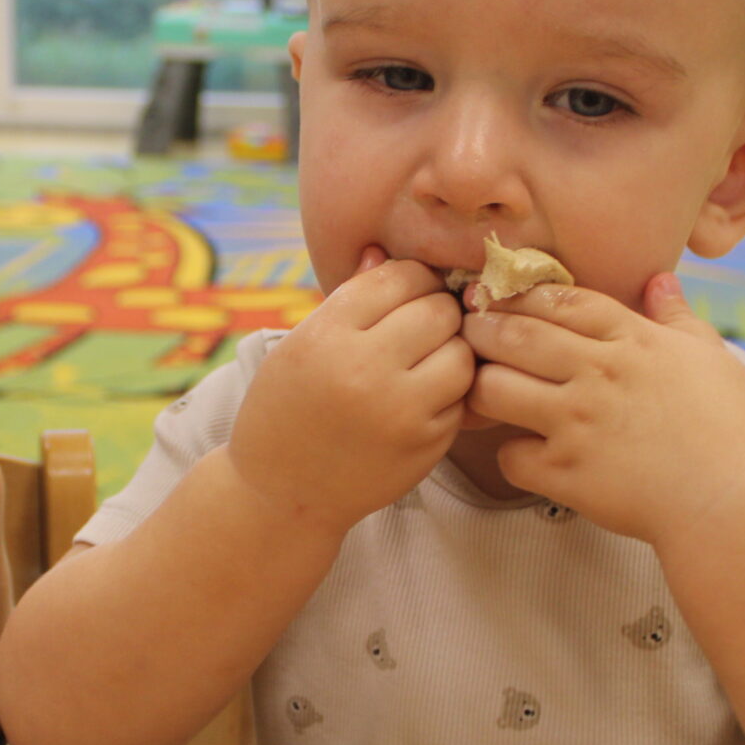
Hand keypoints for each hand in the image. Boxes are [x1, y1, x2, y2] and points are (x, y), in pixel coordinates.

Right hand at [226, 248, 473, 534]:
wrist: (282, 493)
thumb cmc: (288, 408)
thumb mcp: (300, 346)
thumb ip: (348, 299)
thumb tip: (384, 251)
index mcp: (326, 335)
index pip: (399, 277)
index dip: (411, 279)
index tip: (406, 295)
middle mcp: (363, 370)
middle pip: (438, 311)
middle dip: (436, 313)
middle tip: (421, 328)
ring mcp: (398, 411)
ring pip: (461, 354)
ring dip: (450, 353)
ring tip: (424, 362)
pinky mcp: (424, 446)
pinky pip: (460, 399)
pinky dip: (449, 394)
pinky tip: (421, 399)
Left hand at [459, 271, 744, 547]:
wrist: (730, 502)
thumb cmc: (730, 428)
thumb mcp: (711, 358)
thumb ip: (678, 317)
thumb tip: (659, 280)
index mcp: (631, 340)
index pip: (558, 299)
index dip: (520, 293)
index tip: (499, 295)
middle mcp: (597, 373)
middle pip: (513, 335)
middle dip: (482, 329)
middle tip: (471, 333)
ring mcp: (577, 423)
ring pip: (495, 389)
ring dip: (483, 387)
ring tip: (486, 391)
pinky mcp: (567, 473)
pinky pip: (510, 456)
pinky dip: (511, 455)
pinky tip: (526, 455)